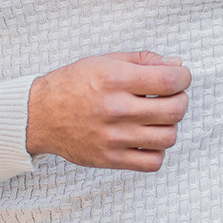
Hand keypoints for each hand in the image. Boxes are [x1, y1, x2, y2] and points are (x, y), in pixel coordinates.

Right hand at [25, 51, 190, 171]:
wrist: (38, 115)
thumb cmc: (72, 85)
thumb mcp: (105, 61)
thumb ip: (143, 61)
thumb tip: (177, 65)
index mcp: (114, 79)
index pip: (169, 80)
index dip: (184, 78)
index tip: (181, 78)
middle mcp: (115, 108)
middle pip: (175, 110)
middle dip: (180, 101)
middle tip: (172, 97)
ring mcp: (112, 137)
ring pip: (168, 137)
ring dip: (170, 126)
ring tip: (158, 119)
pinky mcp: (109, 159)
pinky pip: (152, 162)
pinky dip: (157, 150)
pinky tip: (146, 139)